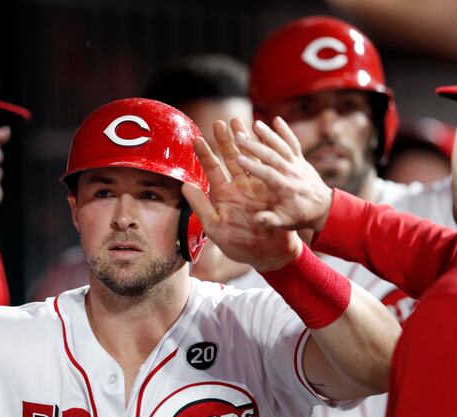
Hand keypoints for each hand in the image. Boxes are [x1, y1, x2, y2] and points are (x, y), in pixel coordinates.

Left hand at [182, 119, 301, 271]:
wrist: (269, 255)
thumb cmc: (239, 245)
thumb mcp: (215, 227)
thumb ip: (201, 206)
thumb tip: (184, 186)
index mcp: (224, 195)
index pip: (212, 170)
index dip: (205, 154)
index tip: (196, 138)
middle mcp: (239, 187)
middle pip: (231, 158)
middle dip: (225, 140)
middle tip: (219, 121)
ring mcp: (256, 187)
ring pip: (249, 158)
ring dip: (244, 140)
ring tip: (239, 121)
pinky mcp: (271, 190)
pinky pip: (267, 167)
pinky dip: (264, 152)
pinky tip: (262, 137)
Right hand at [235, 117, 333, 230]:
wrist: (324, 208)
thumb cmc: (299, 216)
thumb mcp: (285, 223)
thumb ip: (270, 221)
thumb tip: (257, 219)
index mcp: (285, 189)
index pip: (268, 174)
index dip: (253, 166)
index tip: (238, 159)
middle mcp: (291, 173)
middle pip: (272, 156)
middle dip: (255, 146)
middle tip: (238, 137)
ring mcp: (297, 164)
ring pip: (282, 146)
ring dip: (268, 134)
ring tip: (254, 124)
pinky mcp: (300, 158)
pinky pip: (294, 142)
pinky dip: (286, 131)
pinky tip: (276, 119)